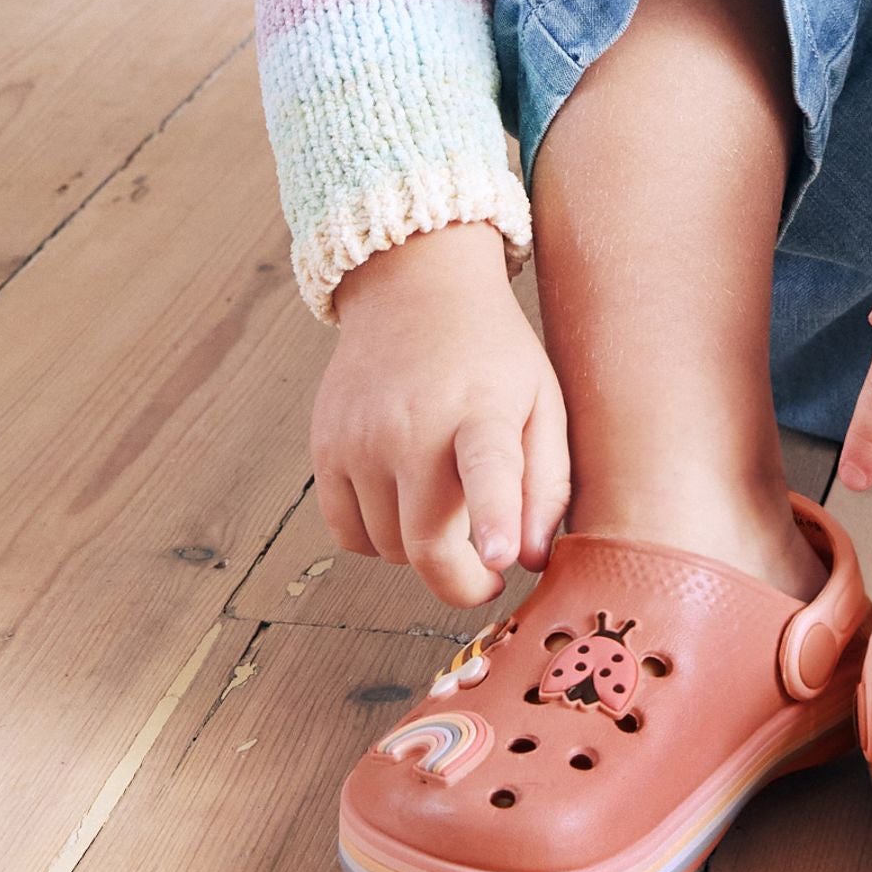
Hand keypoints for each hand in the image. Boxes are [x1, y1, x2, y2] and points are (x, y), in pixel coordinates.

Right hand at [314, 220, 568, 607]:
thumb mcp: (543, 401)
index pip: (489, 468)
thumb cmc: (491, 356)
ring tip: (448, 502)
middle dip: (464, 581)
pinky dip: (378, 537)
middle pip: (427, 543)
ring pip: (389, 548)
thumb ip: (547, 484)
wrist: (415, 289)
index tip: (501, 560)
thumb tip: (529, 561)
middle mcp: (413, 424)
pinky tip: (404, 499)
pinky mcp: (325, 447)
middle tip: (488, 570)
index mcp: (483, 407)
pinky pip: (347, 535)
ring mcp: (360, 437)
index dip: (495, 518)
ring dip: (422, 548)